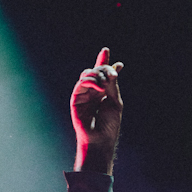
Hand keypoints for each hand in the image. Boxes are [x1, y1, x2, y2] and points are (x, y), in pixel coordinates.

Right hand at [71, 48, 123, 173]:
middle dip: (104, 68)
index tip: (106, 51)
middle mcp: (92, 91)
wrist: (100, 140)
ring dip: (98, 74)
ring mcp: (83, 94)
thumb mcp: (115, 102)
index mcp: (103, 92)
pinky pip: (81, 83)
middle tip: (114, 74)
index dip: (104, 62)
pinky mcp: (76, 99)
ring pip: (87, 74)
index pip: (102, 74)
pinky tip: (99, 87)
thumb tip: (112, 69)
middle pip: (95, 70)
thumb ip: (112, 86)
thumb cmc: (109, 125)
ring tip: (106, 83)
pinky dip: (91, 81)